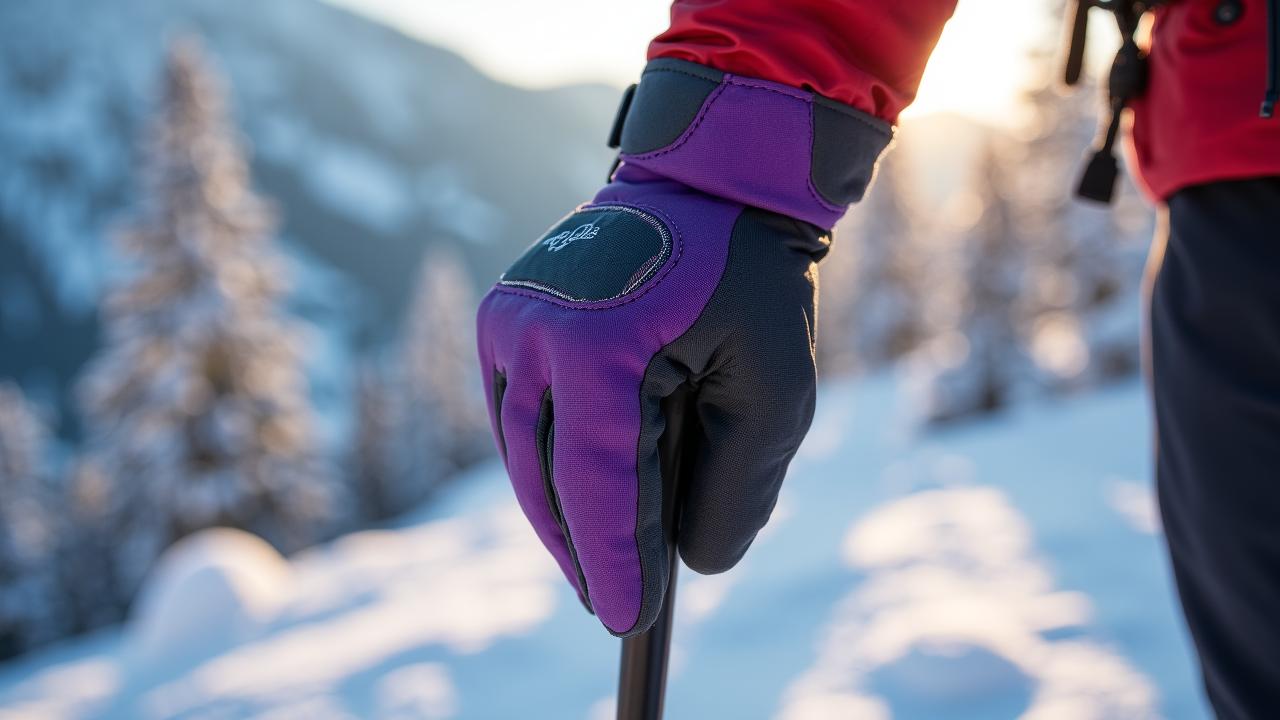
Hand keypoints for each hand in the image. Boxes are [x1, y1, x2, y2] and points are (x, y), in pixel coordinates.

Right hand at [476, 59, 888, 635]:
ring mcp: (509, 320)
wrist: (707, 182)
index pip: (596, 481)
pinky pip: (518, 416)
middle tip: (614, 608)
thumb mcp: (779, 387)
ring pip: (523, 453)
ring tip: (596, 567)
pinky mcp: (505, 319)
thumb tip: (689, 563)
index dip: (612, 561)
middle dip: (582, 549)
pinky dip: (547, 464)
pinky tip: (577, 499)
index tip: (627, 622)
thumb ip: (740, 484)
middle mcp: (532, 331)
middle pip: (547, 477)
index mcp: (596, 344)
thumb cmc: (753, 278)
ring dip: (558, 514)